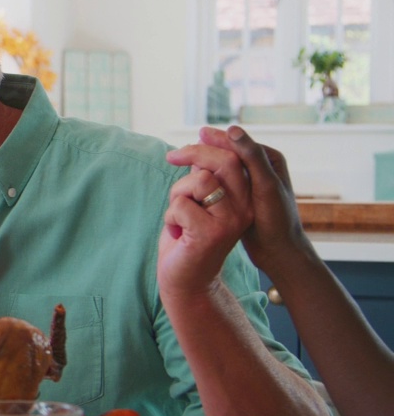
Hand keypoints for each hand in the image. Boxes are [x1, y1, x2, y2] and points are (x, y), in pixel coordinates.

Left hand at [158, 132, 254, 303]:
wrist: (187, 280)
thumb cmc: (188, 239)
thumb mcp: (198, 202)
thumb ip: (204, 177)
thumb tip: (201, 144)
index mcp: (245, 199)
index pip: (237, 158)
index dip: (214, 143)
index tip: (196, 135)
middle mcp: (244, 209)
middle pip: (224, 162)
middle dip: (193, 153)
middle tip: (171, 157)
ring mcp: (230, 221)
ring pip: (199, 181)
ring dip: (177, 194)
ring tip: (179, 217)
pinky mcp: (210, 233)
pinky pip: (181, 205)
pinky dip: (170, 217)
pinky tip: (177, 234)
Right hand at [193, 126, 310, 274]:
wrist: (279, 251)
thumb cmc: (277, 221)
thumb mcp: (265, 186)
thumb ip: (252, 157)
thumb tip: (232, 129)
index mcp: (269, 159)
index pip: (236, 142)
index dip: (213, 139)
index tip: (193, 138)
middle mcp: (261, 166)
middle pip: (226, 152)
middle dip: (203, 151)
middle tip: (178, 154)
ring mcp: (251, 181)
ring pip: (220, 166)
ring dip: (201, 164)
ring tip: (182, 163)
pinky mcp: (242, 195)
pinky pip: (219, 180)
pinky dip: (204, 178)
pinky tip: (191, 180)